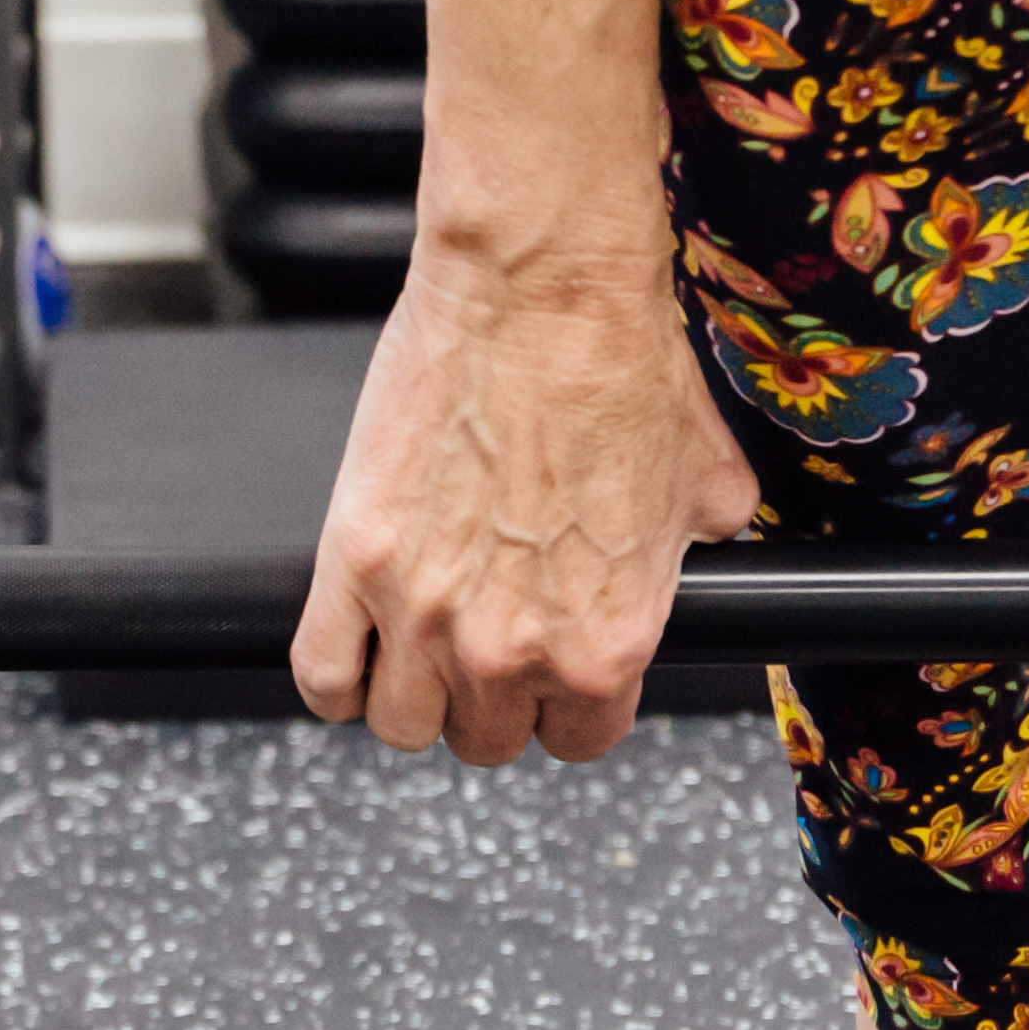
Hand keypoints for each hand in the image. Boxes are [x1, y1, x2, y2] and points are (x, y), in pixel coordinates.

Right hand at [293, 234, 760, 765]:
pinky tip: (357, 641)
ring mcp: (424, 611)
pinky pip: (322, 675)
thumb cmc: (621, 365)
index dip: (563, 702)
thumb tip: (686, 555)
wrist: (542, 290)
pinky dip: (336, 674)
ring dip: (410, 688)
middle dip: (487, 695)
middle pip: (482, 738)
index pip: (577, 739)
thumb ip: (691, 554)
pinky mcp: (353, 563)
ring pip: (399, 721)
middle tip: (485, 631)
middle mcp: (513, 647)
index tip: (547, 665)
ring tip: (419, 637)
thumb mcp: (706, 483)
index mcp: (606, 643)